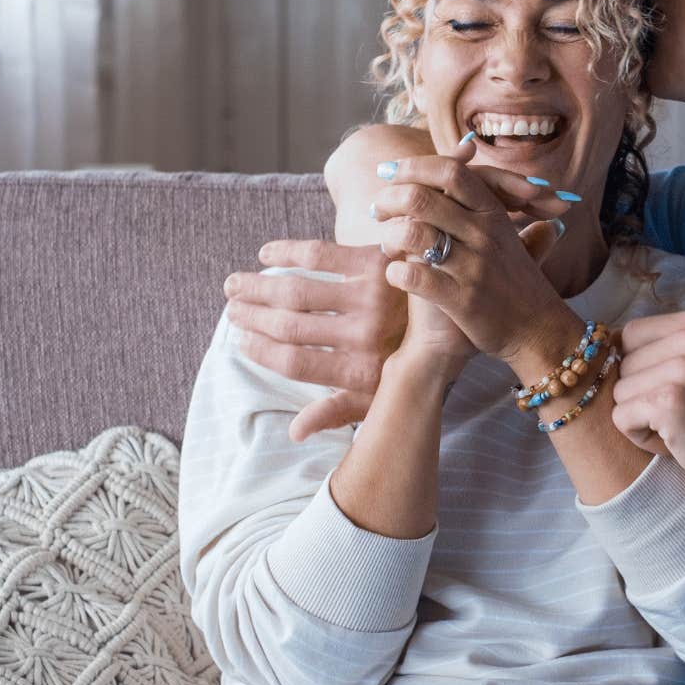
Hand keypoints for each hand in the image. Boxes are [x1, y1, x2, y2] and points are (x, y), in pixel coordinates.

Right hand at [225, 241, 402, 440]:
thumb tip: (294, 432)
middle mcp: (364, 336)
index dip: (260, 351)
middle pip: (288, 326)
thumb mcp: (378, 396)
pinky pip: (319, 253)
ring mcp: (371, 297)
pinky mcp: (377, 262)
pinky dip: (286, 251)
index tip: (240, 341)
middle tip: (232, 309)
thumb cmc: (408, 359)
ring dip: (259, 286)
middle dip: (252, 317)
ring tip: (236, 285)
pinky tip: (267, 253)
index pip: (293, 364)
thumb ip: (337, 411)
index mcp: (360, 372)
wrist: (452, 312)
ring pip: (297, 291)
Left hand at [373, 148, 578, 365]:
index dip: (413, 167)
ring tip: (386, 244)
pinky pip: (415, 276)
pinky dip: (397, 271)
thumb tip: (466, 145)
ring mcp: (473, 267)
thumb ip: (484, 190)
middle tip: (377, 209)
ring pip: (413, 233)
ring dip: (389, 235)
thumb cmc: (513, 280)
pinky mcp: (461, 300)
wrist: (536, 331)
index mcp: (493, 213)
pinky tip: (396, 273)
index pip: (449, 172)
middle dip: (389, 198)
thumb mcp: (504, 228)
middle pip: (422, 196)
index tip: (389, 173)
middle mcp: (484, 234)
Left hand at [609, 309, 684, 502]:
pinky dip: (639, 437)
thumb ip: (665, 345)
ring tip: (681, 426)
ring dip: (641, 418)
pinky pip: (620, 418)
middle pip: (621, 364)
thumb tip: (603, 339)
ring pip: (618, 392)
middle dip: (641, 396)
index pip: (630, 335)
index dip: (640, 369)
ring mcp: (683, 368)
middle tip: (683, 414)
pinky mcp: (669, 401)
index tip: (679, 390)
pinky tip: (675, 441)